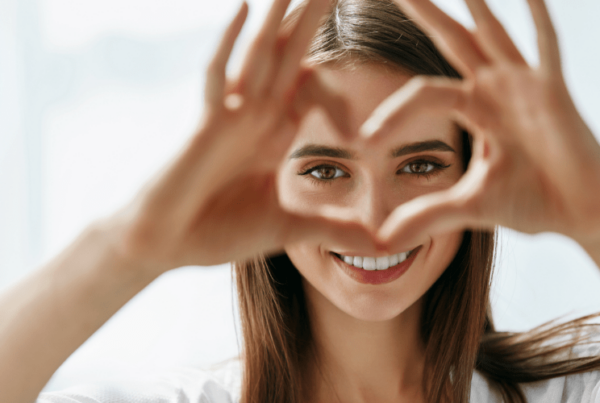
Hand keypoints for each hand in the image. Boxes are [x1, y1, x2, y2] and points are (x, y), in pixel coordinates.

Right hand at [108, 0, 378, 269]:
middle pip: (289, 57)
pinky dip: (230, 44)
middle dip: (312, 19)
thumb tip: (381, 246)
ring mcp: (230, 117)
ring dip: (280, 17)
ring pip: (260, 55)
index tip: (354, 60)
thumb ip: (333, 229)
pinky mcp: (205, 125)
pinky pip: (218, 76)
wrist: (165, 246)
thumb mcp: (289, 229)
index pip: (309, 89)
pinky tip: (245, 7)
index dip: (333, 75)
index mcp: (274, 136)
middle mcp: (255, 117)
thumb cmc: (217, 232)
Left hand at [360, 0, 599, 251]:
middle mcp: (495, 89)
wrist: (582, 212)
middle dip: (424, 12)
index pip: (421, 95)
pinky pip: (545, 48)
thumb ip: (425, 216)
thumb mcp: (469, 207)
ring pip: (491, 33)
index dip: (392, 115)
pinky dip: (538, 20)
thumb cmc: (533, 202)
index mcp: (473, 109)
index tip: (364, 141)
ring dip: (473, 5)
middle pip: (450, 41)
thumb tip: (381, 242)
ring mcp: (524, 85)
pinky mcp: (554, 92)